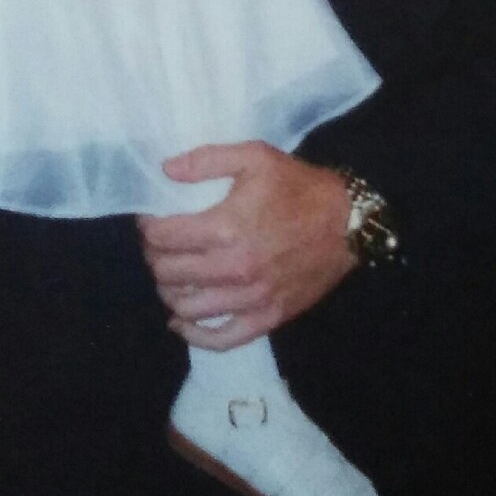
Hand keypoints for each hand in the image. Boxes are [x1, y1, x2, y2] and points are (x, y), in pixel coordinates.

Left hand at [138, 142, 353, 348]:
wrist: (347, 222)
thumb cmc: (298, 187)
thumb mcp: (255, 157)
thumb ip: (206, 160)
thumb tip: (166, 170)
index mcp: (226, 227)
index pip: (163, 238)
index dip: (149, 229)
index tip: (151, 222)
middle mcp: (234, 267)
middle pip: (169, 273)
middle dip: (155, 258)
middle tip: (160, 247)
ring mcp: (250, 298)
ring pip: (187, 307)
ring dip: (169, 292)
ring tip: (171, 276)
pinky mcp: (267, 317)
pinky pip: (221, 339)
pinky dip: (195, 334)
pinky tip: (181, 321)